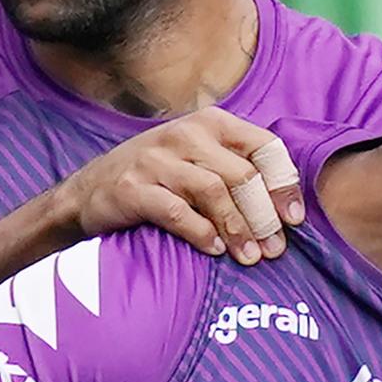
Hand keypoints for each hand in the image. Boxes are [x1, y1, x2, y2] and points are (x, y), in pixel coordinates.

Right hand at [57, 107, 304, 265]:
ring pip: (214, 193)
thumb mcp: (198, 158)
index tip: (294, 219)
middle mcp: (185, 134)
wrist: (87, 191)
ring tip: (249, 258)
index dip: (283, 184)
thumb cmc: (156, 177)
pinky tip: (214, 250)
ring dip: (238, 230)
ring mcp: (156, 160)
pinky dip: (201, 233)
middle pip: (243, 176)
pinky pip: (178, 212)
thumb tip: (286, 207)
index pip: (264, 147)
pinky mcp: (133, 188)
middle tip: (274, 249)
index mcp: (211, 123)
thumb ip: (237, 169)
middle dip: (264, 217)